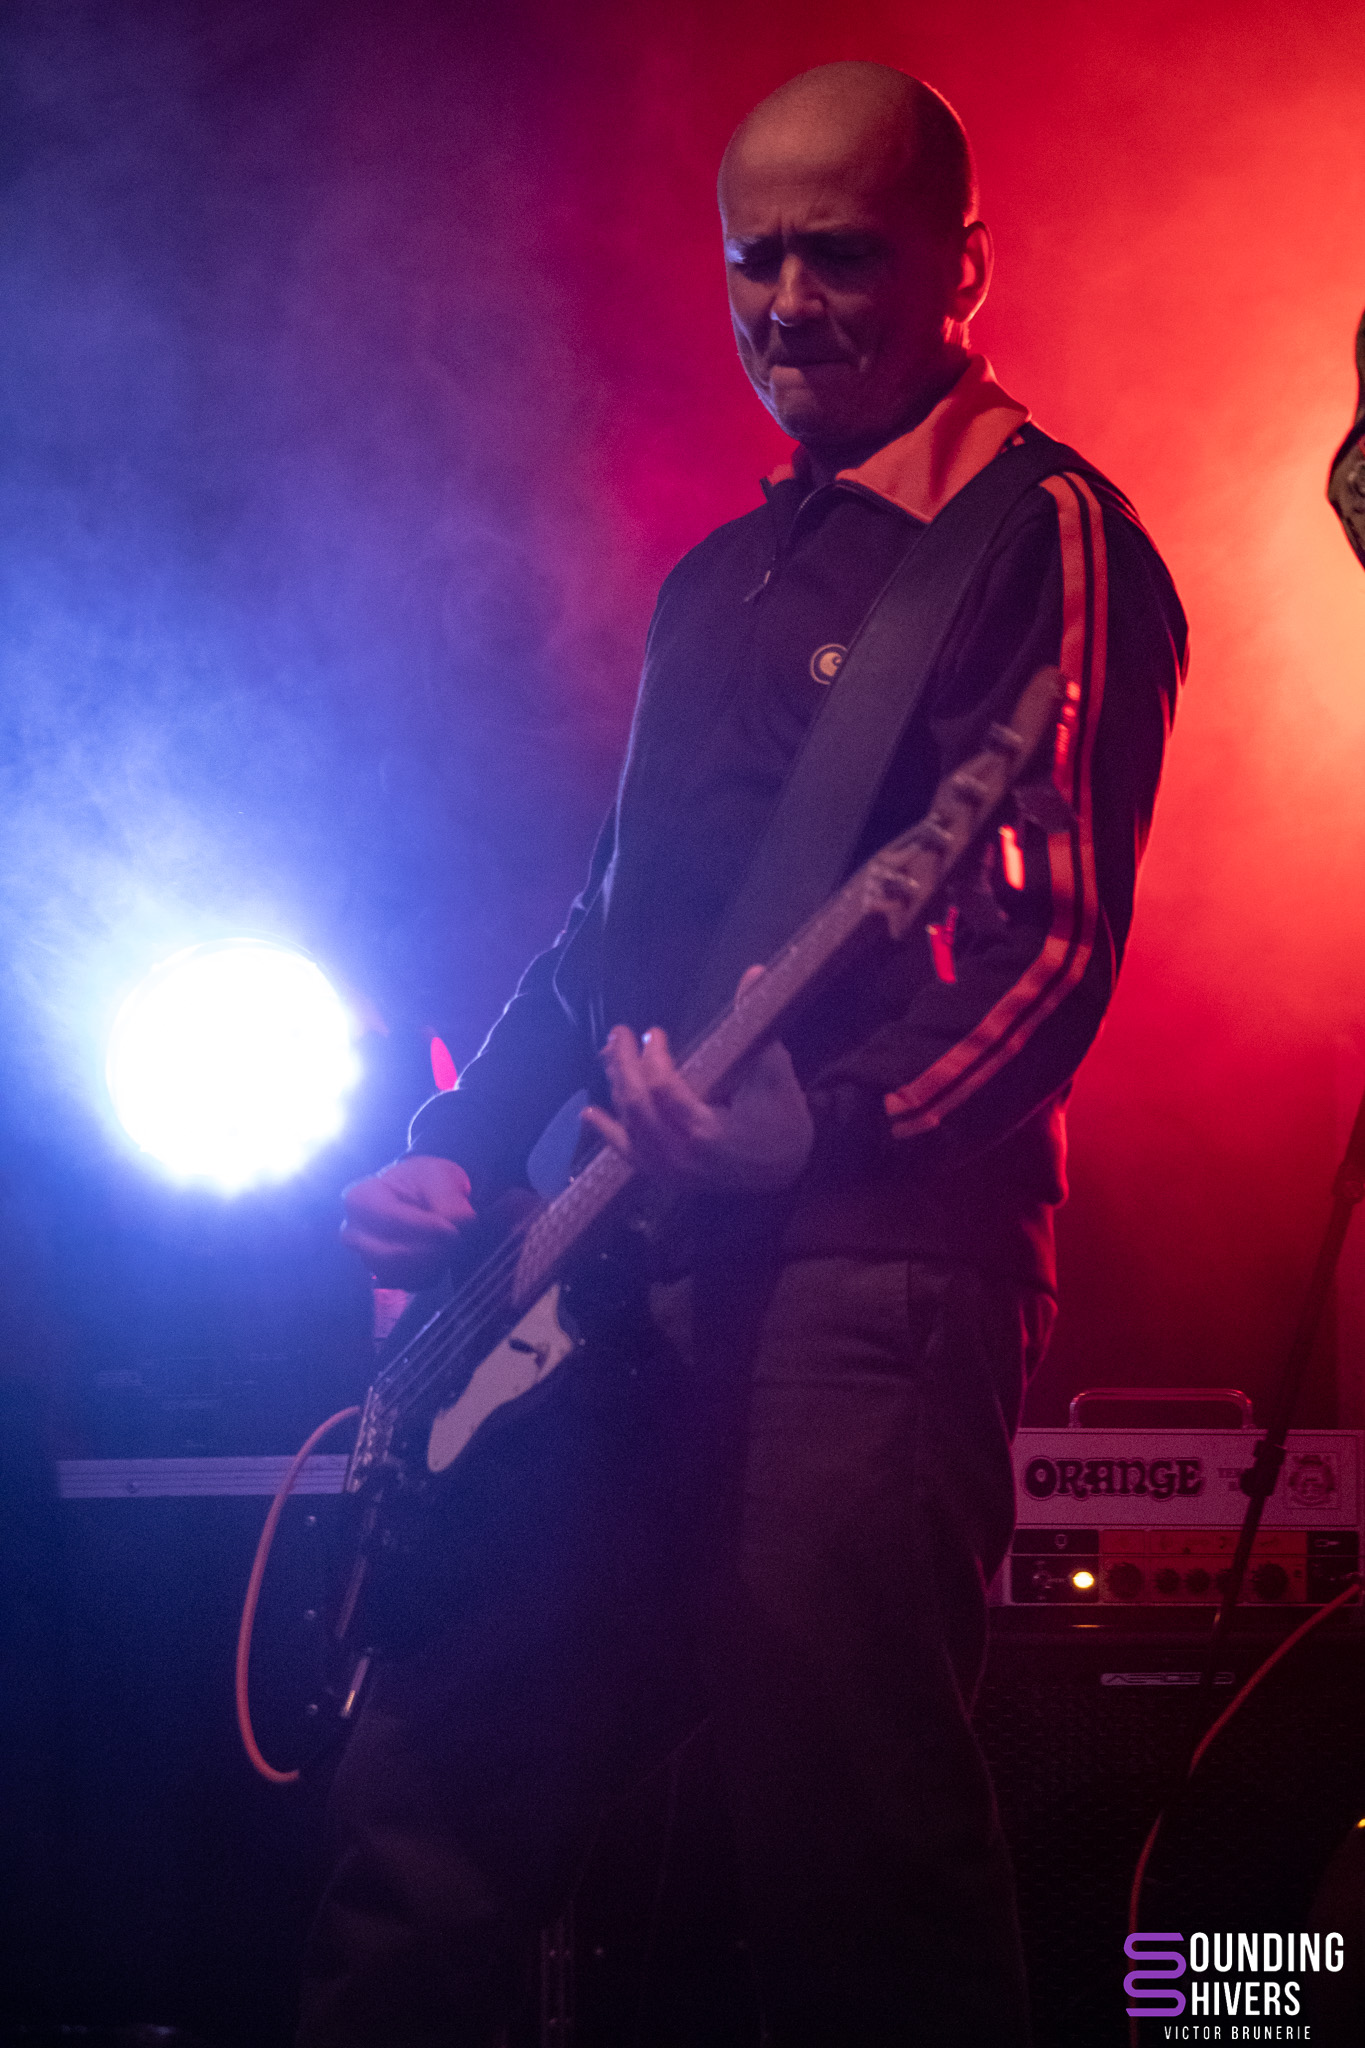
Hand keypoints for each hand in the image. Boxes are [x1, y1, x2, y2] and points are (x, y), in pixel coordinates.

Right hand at [340, 1155, 476, 1287]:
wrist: (423, 1195)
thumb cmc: (425, 1181)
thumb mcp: (439, 1177)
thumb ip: (448, 1199)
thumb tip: (459, 1224)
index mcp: (360, 1198)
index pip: (391, 1219)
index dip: (424, 1227)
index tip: (453, 1230)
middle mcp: (355, 1232)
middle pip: (392, 1254)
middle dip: (430, 1250)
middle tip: (458, 1240)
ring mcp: (367, 1257)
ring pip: (402, 1273)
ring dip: (433, 1263)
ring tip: (453, 1245)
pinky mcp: (384, 1275)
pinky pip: (410, 1283)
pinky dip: (432, 1273)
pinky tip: (443, 1254)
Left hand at [580, 967, 813, 1192]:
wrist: (783, 1173)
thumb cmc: (782, 1123)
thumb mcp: (775, 1074)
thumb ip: (756, 1026)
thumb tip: (753, 972)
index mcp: (708, 1132)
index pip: (664, 1091)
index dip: (653, 1058)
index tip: (654, 1033)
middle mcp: (681, 1156)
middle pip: (638, 1107)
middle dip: (623, 1067)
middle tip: (619, 1034)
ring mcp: (669, 1170)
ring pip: (629, 1126)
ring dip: (616, 1087)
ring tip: (608, 1053)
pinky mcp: (664, 1176)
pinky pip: (628, 1155)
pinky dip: (608, 1132)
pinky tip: (589, 1113)